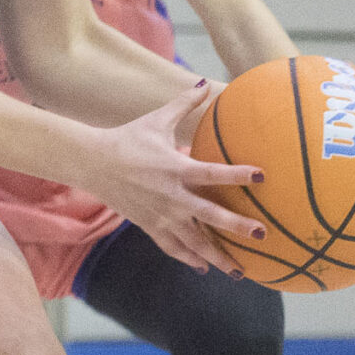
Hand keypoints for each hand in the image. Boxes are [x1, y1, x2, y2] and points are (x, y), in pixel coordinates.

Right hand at [89, 78, 266, 277]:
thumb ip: (184, 104)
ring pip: (192, 241)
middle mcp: (170, 195)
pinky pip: (172, 247)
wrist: (93, 162)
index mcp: (175, 167)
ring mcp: (160, 214)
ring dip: (216, 256)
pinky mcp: (149, 225)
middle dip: (236, 226)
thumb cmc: (129, 138)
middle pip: (209, 215)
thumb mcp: (157, 119)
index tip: (262, 176)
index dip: (238, 174)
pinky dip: (188, 259)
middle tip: (261, 235)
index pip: (212, 173)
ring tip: (239, 271)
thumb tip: (205, 83)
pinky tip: (205, 268)